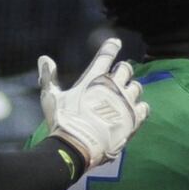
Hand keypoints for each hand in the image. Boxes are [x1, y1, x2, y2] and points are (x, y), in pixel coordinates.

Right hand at [39, 38, 148, 169]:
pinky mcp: (135, 118)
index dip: (111, 47)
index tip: (115, 42)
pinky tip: (133, 109)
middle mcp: (114, 87)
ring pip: (137, 86)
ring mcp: (126, 102)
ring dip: (130, 88)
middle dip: (122, 70)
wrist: (78, 147)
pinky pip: (144, 106)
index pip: (106, 56)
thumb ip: (49, 76)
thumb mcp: (51, 97)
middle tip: (116, 77)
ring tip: (123, 95)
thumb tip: (44, 58)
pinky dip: (140, 106)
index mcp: (94, 79)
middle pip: (126, 68)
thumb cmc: (62, 122)